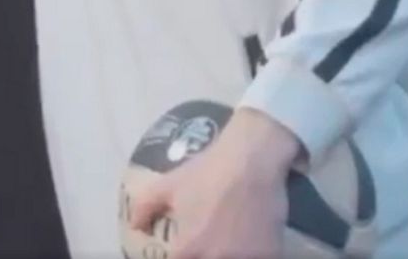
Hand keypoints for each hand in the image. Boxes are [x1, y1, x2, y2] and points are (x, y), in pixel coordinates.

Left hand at [129, 110, 292, 258]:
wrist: (252, 159)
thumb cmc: (207, 172)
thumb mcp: (167, 185)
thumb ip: (145, 209)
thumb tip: (135, 227)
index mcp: (189, 248)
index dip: (178, 257)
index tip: (180, 250)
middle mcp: (216, 258)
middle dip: (200, 256)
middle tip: (203, 242)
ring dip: (225, 256)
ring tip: (225, 244)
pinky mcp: (271, 254)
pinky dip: (251, 255)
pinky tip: (247, 246)